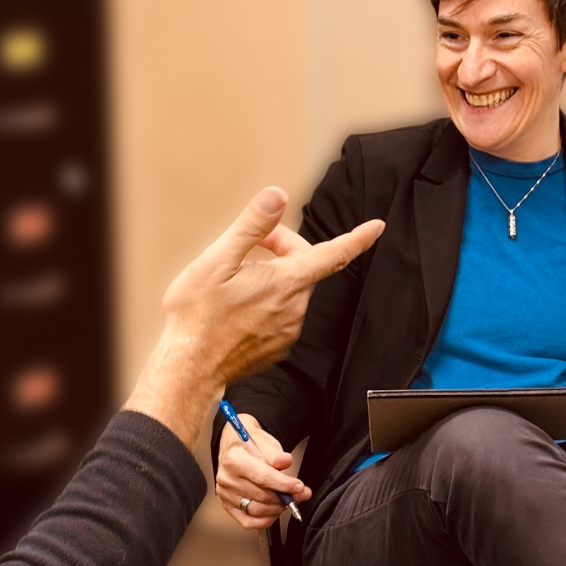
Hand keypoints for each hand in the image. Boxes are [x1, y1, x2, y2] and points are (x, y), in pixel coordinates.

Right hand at [124, 187, 383, 448]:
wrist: (188, 368)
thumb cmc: (197, 317)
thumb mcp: (217, 260)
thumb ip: (252, 225)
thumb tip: (276, 197)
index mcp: (285, 283)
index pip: (332, 254)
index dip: (357, 238)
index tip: (376, 227)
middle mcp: (294, 309)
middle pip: (305, 267)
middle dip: (283, 249)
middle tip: (251, 247)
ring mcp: (287, 331)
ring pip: (292, 291)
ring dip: (274, 277)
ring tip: (237, 280)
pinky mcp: (277, 348)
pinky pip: (282, 315)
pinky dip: (268, 303)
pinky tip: (238, 306)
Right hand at [215, 415, 311, 529]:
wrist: (235, 448)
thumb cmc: (250, 445)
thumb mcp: (265, 442)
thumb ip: (276, 454)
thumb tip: (286, 461)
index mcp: (233, 459)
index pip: (262, 477)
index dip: (284, 484)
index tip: (299, 487)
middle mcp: (227, 478)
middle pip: (261, 495)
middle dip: (285, 498)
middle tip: (301, 494)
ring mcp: (225, 494)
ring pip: (256, 510)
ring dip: (278, 509)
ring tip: (290, 502)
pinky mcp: (227, 505)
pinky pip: (246, 521)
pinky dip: (263, 521)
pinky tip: (275, 513)